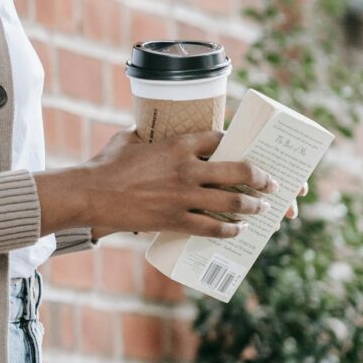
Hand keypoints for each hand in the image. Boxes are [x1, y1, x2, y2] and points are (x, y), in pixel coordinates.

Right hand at [38, 130, 270, 239]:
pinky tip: (238, 230)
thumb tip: (150, 132)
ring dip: (252, 205)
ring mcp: (183, 196)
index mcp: (178, 144)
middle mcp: (187, 169)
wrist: (91, 194)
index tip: (246, 151)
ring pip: (231, 202)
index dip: (236, 145)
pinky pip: (211, 227)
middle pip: (238, 171)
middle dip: (260, 177)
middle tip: (271, 183)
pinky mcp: (175, 220)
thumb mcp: (130, 139)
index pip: (220, 140)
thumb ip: (148, 137)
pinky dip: (229, 230)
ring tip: (262, 208)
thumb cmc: (107, 164)